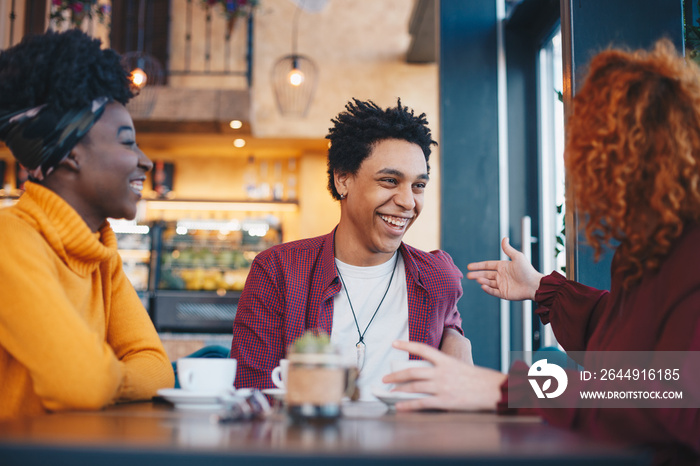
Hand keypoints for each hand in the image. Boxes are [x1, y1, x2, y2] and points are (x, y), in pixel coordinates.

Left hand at [382, 340, 506, 411]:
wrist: (494, 390)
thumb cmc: (479, 379)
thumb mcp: (461, 367)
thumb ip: (444, 369)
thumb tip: (428, 374)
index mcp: (446, 361)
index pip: (422, 349)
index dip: (406, 345)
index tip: (394, 343)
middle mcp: (441, 372)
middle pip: (412, 372)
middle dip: (396, 375)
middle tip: (384, 378)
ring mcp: (442, 387)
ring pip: (414, 387)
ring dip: (399, 390)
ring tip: (389, 392)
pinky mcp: (444, 401)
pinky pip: (421, 403)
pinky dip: (408, 405)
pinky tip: (399, 406)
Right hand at [466, 237, 544, 300]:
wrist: (535, 285)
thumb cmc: (527, 270)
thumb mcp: (517, 257)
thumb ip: (508, 249)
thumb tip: (504, 238)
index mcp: (503, 267)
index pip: (487, 265)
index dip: (478, 265)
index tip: (469, 266)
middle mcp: (501, 276)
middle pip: (486, 275)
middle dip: (476, 275)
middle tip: (468, 275)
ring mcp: (502, 285)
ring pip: (488, 283)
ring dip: (482, 281)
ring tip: (477, 279)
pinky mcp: (504, 294)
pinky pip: (493, 292)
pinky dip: (487, 289)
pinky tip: (483, 286)